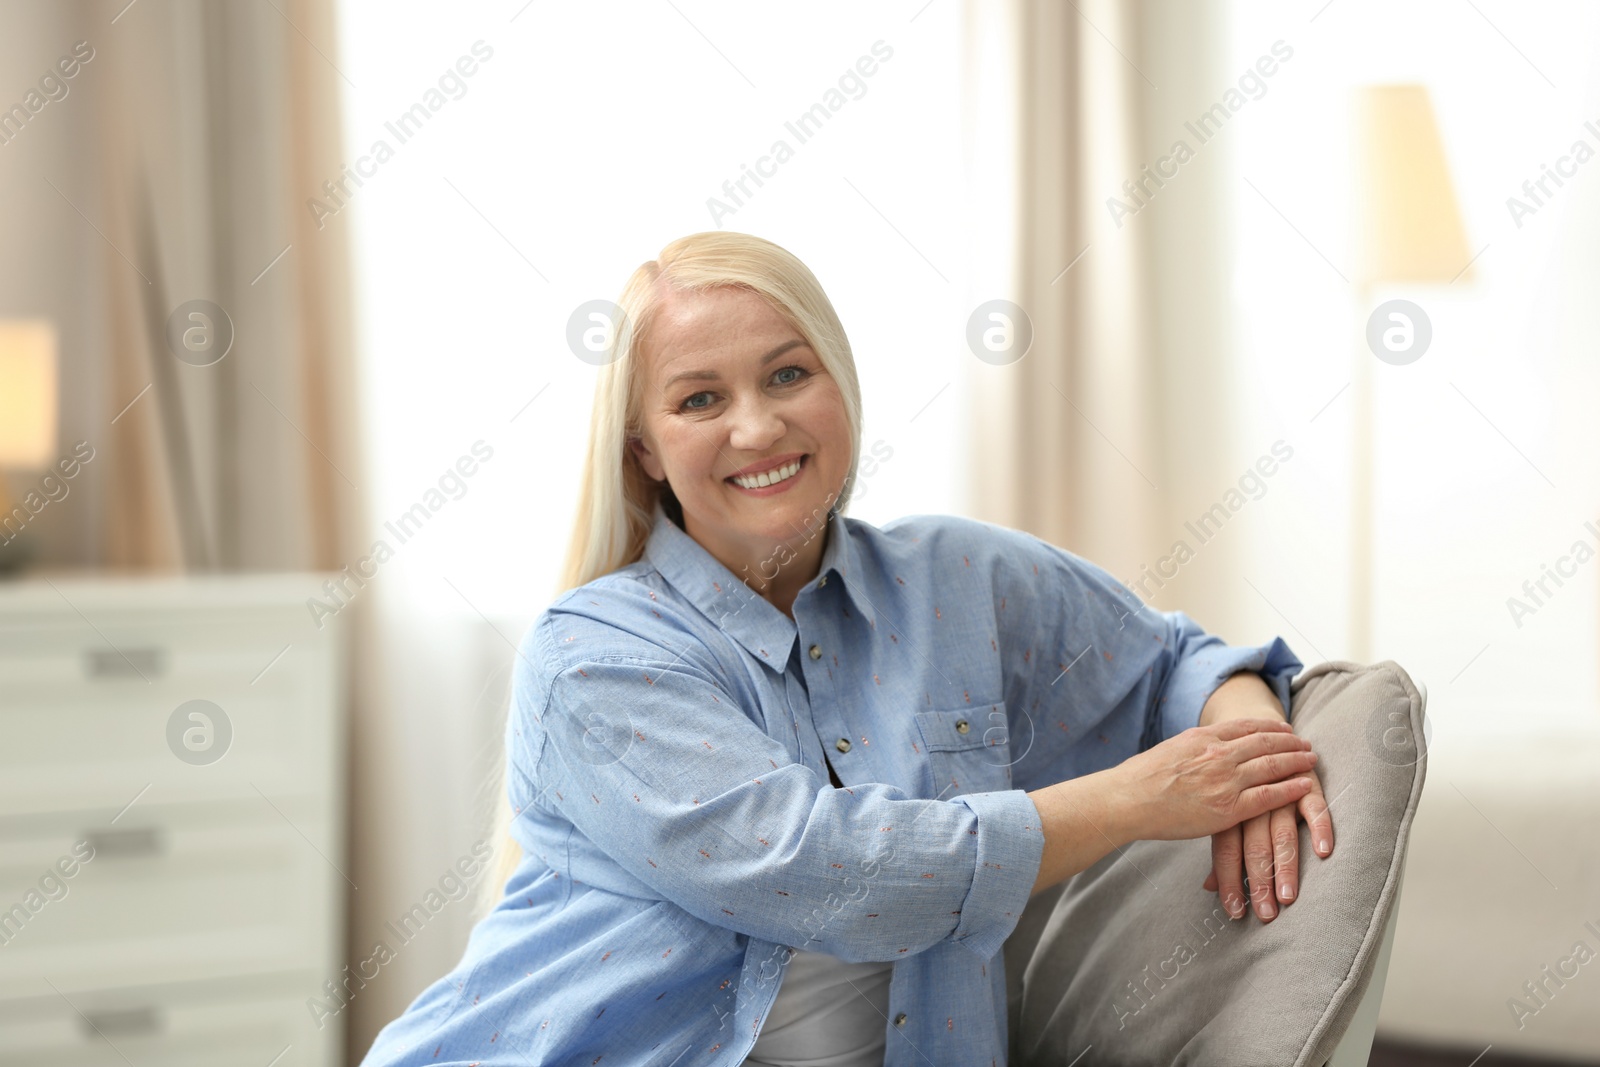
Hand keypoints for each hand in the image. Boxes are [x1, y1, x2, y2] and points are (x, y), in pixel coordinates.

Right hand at [1107, 718, 1317, 843]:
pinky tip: (1306, 785)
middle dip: (1290, 741)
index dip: (1269, 726)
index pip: (1245, 726)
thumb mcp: (1169, 749)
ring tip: (1312, 760)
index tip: (1284, 727)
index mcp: (1202, 737)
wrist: (1128, 799)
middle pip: (1265, 742)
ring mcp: (1226, 780)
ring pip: (1272, 765)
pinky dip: (1291, 789)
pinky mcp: (1229, 808)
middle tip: (1306, 743)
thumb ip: (1193, 748)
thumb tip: (1202, 748)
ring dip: (1297, 760)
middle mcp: (1219, 753)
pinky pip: (1269, 796)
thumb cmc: (1140, 778)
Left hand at [1202, 762, 1332, 921]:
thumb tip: (1207, 888)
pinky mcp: (1306, 783)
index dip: (1230, 881)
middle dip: (1259, 883)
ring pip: (1282, 833)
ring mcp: (1280, 792)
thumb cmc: (1237, 783)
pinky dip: (1320, 827)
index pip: (1226, 851)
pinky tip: (1324, 851)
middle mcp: (1252, 801)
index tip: (1235, 911)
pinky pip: (1314, 806)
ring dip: (1286, 867)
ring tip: (1288, 897)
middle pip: (1254, 847)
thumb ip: (1221, 850)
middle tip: (1266, 913)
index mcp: (1228, 809)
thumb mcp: (1224, 811)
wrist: (1255, 730)